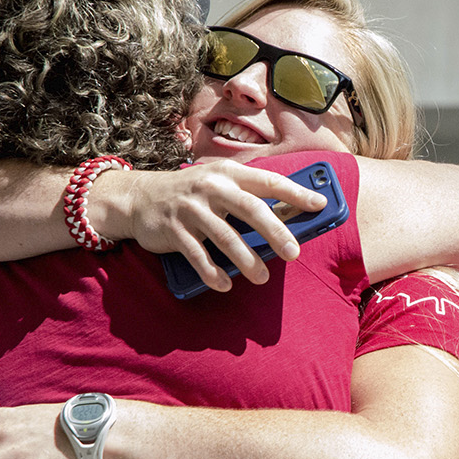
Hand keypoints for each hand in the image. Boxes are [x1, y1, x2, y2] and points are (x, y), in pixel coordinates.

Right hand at [104, 160, 326, 291]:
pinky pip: (197, 255)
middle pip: (251, 209)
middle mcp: (211, 187)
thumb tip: (289, 217)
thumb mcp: (220, 185)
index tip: (320, 204)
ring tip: (261, 277)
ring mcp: (191, 208)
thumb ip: (249, 197)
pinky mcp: (173, 230)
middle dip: (276, 232)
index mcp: (229, 174)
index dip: (296, 193)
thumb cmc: (193, 194)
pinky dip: (212, 272)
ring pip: (225, 237)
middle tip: (294, 253)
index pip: (269, 181)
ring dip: (246, 260)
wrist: (138, 197)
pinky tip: (224, 284)